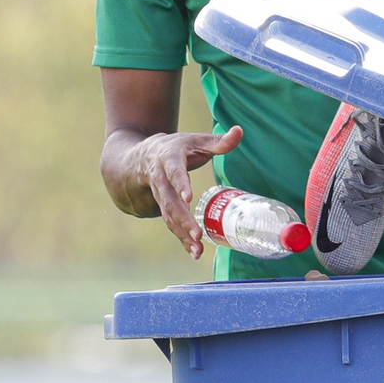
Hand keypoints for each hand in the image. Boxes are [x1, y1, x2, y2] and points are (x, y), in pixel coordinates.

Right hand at [134, 125, 243, 257]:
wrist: (144, 156)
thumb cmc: (176, 148)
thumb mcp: (195, 140)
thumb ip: (218, 140)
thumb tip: (239, 131)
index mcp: (168, 159)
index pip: (174, 172)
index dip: (180, 183)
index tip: (189, 197)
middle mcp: (160, 179)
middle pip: (169, 201)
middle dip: (182, 218)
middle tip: (197, 233)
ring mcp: (160, 196)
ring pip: (168, 216)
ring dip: (182, 234)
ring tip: (197, 249)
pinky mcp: (163, 208)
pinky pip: (171, 224)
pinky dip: (181, 239)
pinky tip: (194, 252)